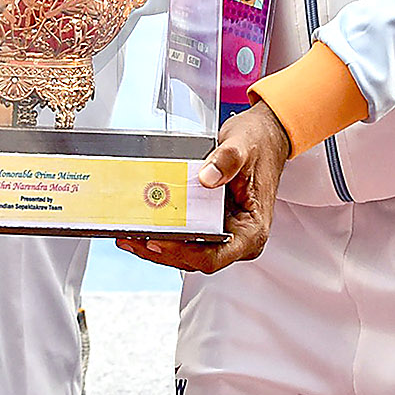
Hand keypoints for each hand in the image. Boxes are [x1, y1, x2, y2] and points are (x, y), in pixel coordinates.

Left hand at [116, 103, 290, 273]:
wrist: (266, 135)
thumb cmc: (259, 144)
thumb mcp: (243, 146)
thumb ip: (227, 161)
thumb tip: (207, 178)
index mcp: (252, 229)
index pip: (215, 255)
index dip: (184, 253)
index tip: (158, 242)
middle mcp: (239, 237)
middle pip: (196, 258)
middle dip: (161, 252)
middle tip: (130, 239)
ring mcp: (225, 231)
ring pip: (188, 251)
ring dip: (158, 246)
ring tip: (128, 237)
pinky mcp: (213, 222)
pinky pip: (188, 235)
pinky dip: (165, 233)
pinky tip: (144, 226)